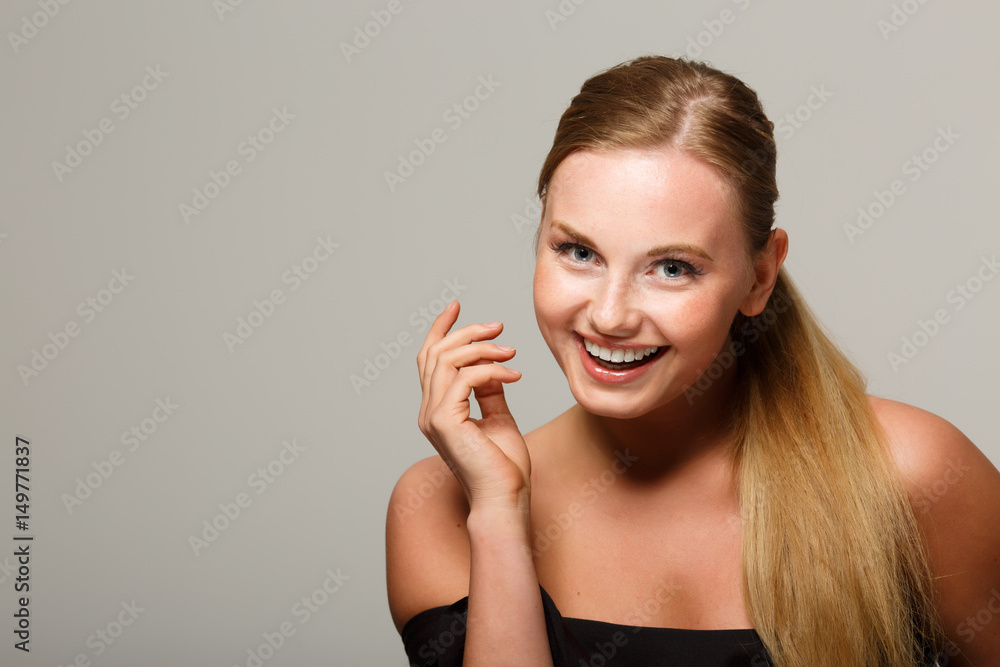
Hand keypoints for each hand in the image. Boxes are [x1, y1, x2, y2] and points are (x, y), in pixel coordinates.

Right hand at [416, 300, 530, 510]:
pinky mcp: (445, 421)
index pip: (428, 360)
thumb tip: (492, 367)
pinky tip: (514, 375)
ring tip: (510, 353)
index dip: (440, 330)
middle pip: (435, 353)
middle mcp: (428, 411)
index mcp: (437, 410)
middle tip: (498, 327)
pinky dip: (492, 370)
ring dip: (482, 348)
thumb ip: (490, 392)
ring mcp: (433, 417)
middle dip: (466, 332)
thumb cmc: (504, 467)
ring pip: (447, 360)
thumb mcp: (499, 418)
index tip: (457, 307)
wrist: (505, 499)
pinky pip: (465, 378)